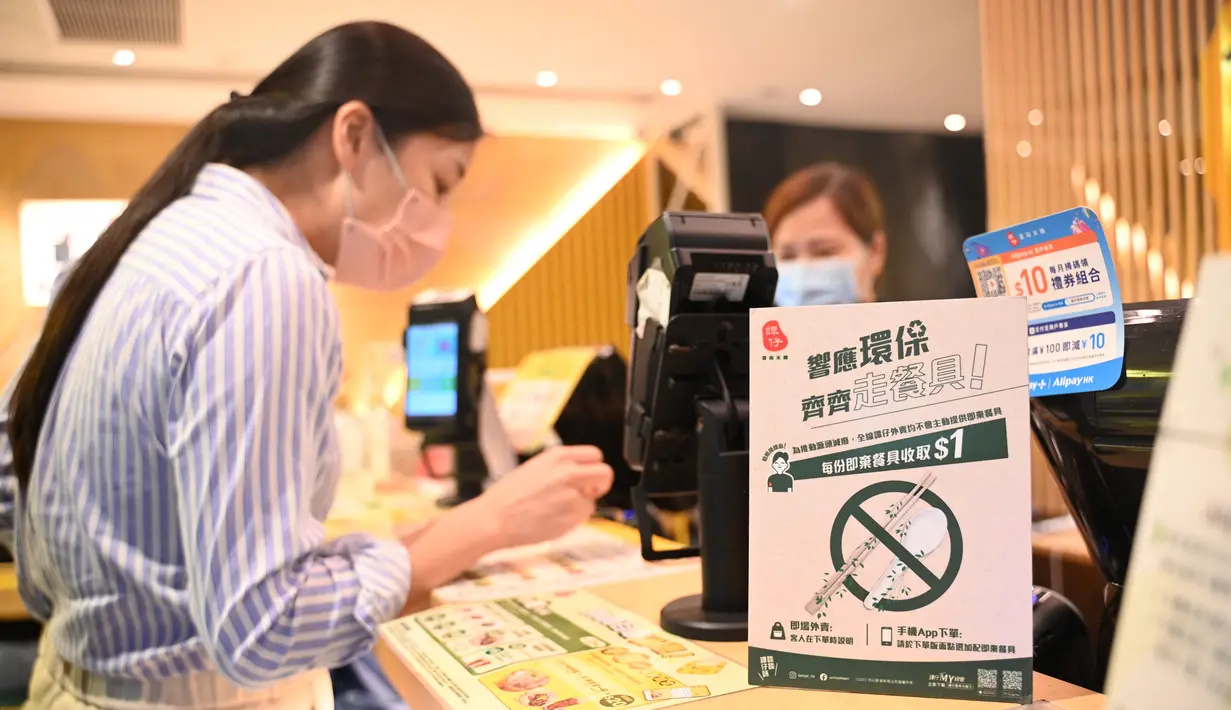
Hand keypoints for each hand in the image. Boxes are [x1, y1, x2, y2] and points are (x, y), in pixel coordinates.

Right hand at [472, 445, 613, 549]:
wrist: (493, 519)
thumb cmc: (508, 496)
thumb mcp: (536, 467)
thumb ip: (561, 468)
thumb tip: (582, 474)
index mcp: (558, 456)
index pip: (595, 455)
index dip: (594, 467)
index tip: (589, 476)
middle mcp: (568, 472)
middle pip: (606, 473)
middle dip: (601, 484)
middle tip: (589, 492)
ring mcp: (571, 495)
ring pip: (592, 500)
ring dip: (580, 506)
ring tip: (555, 509)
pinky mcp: (571, 517)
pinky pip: (582, 517)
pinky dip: (572, 520)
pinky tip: (552, 518)